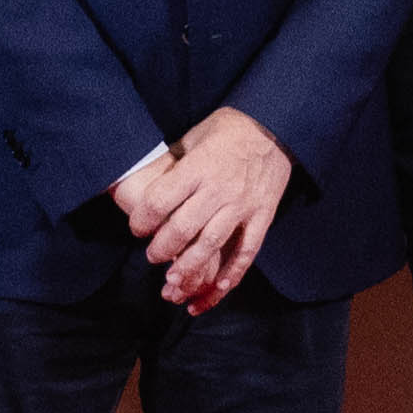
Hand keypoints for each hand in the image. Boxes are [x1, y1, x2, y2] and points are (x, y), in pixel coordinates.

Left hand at [115, 109, 291, 311]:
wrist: (275, 126)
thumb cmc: (228, 129)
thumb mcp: (194, 136)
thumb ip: (175, 163)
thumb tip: (146, 181)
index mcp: (197, 167)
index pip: (160, 200)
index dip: (142, 219)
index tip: (136, 228)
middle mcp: (218, 189)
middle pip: (183, 227)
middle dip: (162, 248)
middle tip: (152, 256)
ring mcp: (242, 205)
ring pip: (211, 243)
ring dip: (189, 266)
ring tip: (173, 280)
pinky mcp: (263, 215)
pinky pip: (248, 250)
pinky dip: (234, 272)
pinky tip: (219, 286)